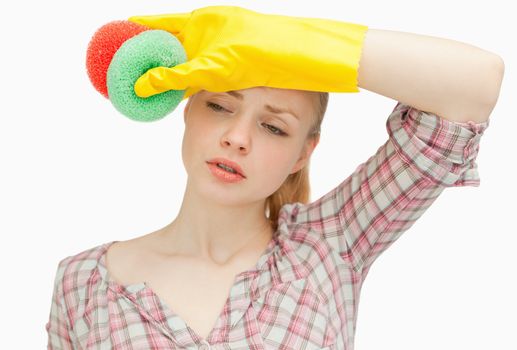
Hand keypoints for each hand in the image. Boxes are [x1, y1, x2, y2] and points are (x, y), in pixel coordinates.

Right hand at [128, 5, 367, 98]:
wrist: (302, 58)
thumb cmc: (260, 53)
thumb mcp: (213, 67)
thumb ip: (176, 75)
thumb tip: (141, 85)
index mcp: (201, 21)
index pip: (156, 24)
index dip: (134, 33)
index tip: (113, 44)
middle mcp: (210, 29)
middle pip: (169, 41)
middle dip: (148, 56)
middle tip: (126, 73)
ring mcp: (222, 42)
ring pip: (187, 56)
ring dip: (169, 70)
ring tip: (147, 86)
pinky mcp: (235, 58)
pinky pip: (203, 66)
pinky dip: (189, 77)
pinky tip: (182, 91)